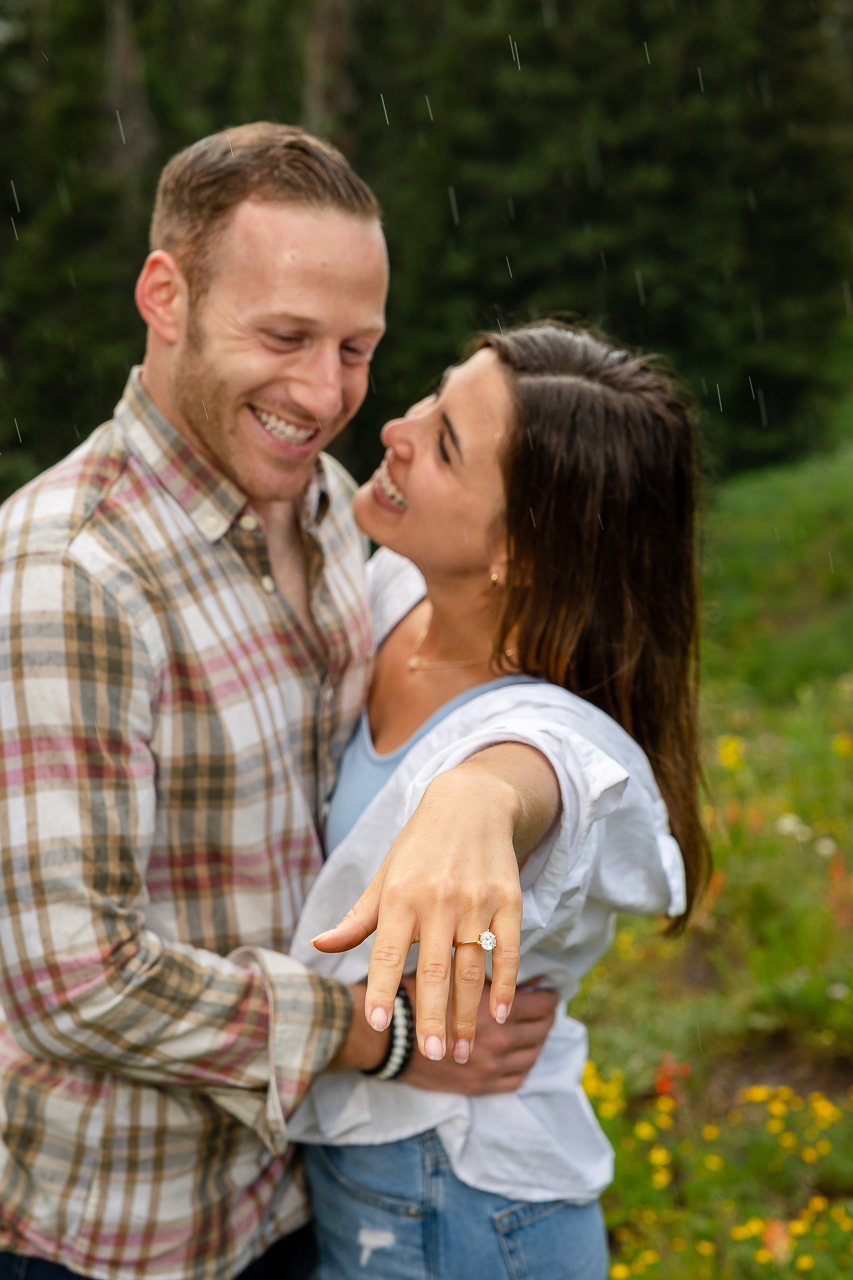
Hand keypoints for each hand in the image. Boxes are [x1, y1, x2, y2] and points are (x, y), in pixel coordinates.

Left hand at [313, 763, 524, 1064]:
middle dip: (432, 1016)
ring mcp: (476, 901)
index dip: (380, 987)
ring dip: (468, 1014)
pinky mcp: (508, 900)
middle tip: (432, 1055)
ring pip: (471, 968)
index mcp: (400, 896)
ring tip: (462, 1052)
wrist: (471, 804)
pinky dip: (506, 984)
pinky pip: (508, 950)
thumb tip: (317, 945)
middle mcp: (438, 900)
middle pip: (434, 969)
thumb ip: (357, 918)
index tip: (377, 1022)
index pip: (386, 951)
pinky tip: (499, 1014)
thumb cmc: (419, 847)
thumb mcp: (385, 876)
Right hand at [401, 978, 557, 1094]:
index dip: (548, 995)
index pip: (539, 1005)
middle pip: (541, 1030)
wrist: (390, 1037)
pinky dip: (525, 1065)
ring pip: (532, 1055)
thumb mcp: (451, 971)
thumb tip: (513, 965)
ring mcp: (491, 1068)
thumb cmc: (419, 996)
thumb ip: (483, 972)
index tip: (548, 989)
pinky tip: (522, 1053)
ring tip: (536, 1028)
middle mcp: (498, 1042)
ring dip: (538, 1040)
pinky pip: (518, 1079)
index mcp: (493, 1010)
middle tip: (546, 1006)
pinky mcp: (481, 1086)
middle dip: (546, 1016)